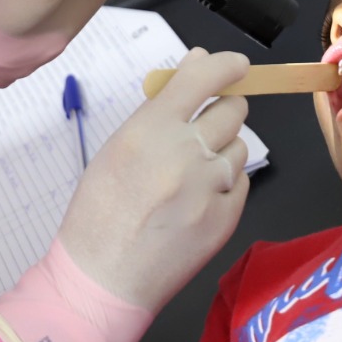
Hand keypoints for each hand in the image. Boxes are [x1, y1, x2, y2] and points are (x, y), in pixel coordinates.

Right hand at [58, 48, 249, 311]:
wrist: (103, 279)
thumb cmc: (101, 210)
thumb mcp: (118, 147)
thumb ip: (162, 106)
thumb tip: (197, 62)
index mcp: (151, 130)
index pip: (203, 79)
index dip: (226, 66)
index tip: (238, 66)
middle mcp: (185, 153)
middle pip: (233, 111)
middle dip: (223, 112)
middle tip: (204, 127)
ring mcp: (209, 187)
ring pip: (240, 147)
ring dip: (223, 151)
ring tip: (191, 174)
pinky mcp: (226, 217)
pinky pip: (240, 183)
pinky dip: (226, 184)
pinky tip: (198, 200)